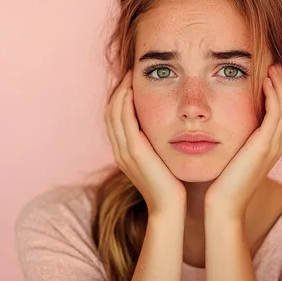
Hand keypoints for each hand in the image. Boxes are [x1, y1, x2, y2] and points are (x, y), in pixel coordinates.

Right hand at [104, 69, 186, 215]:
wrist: (170, 207)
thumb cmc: (171, 183)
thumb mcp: (159, 159)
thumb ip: (155, 143)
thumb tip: (164, 126)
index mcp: (124, 151)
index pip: (115, 118)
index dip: (120, 98)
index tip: (131, 82)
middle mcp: (119, 149)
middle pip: (110, 112)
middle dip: (118, 91)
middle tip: (129, 74)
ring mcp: (124, 151)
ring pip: (114, 114)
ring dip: (120, 93)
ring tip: (130, 76)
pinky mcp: (133, 152)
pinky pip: (124, 121)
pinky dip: (125, 103)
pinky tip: (133, 90)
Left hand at [204, 63, 281, 220]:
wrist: (223, 202)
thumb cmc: (223, 178)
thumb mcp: (234, 153)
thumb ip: (238, 137)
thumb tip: (228, 121)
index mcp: (270, 143)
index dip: (281, 89)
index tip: (269, 72)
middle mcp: (277, 142)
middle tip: (274, 65)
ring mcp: (273, 144)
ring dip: (281, 83)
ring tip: (272, 68)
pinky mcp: (264, 145)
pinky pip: (276, 112)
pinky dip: (274, 94)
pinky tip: (265, 81)